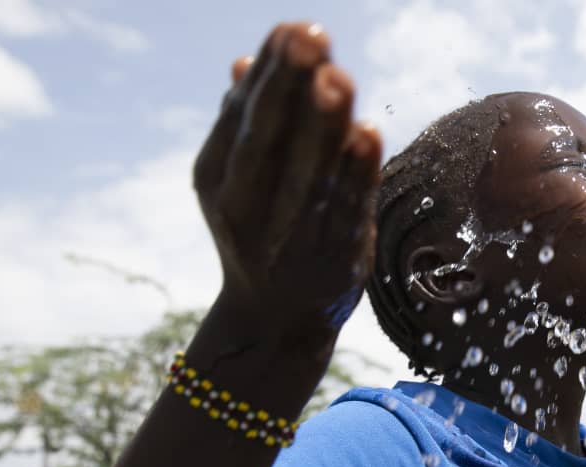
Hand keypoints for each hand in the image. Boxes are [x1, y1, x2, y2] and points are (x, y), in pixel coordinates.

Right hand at [193, 23, 380, 346]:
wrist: (274, 319)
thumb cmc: (262, 230)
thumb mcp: (239, 181)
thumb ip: (245, 125)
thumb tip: (243, 63)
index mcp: (218, 177)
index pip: (244, 117)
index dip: (270, 73)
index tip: (292, 28)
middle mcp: (246, 207)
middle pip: (269, 140)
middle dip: (289, 87)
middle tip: (309, 35)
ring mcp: (288, 236)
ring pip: (309, 173)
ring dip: (325, 125)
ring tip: (337, 77)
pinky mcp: (333, 258)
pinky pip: (345, 210)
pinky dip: (357, 174)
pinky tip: (368, 134)